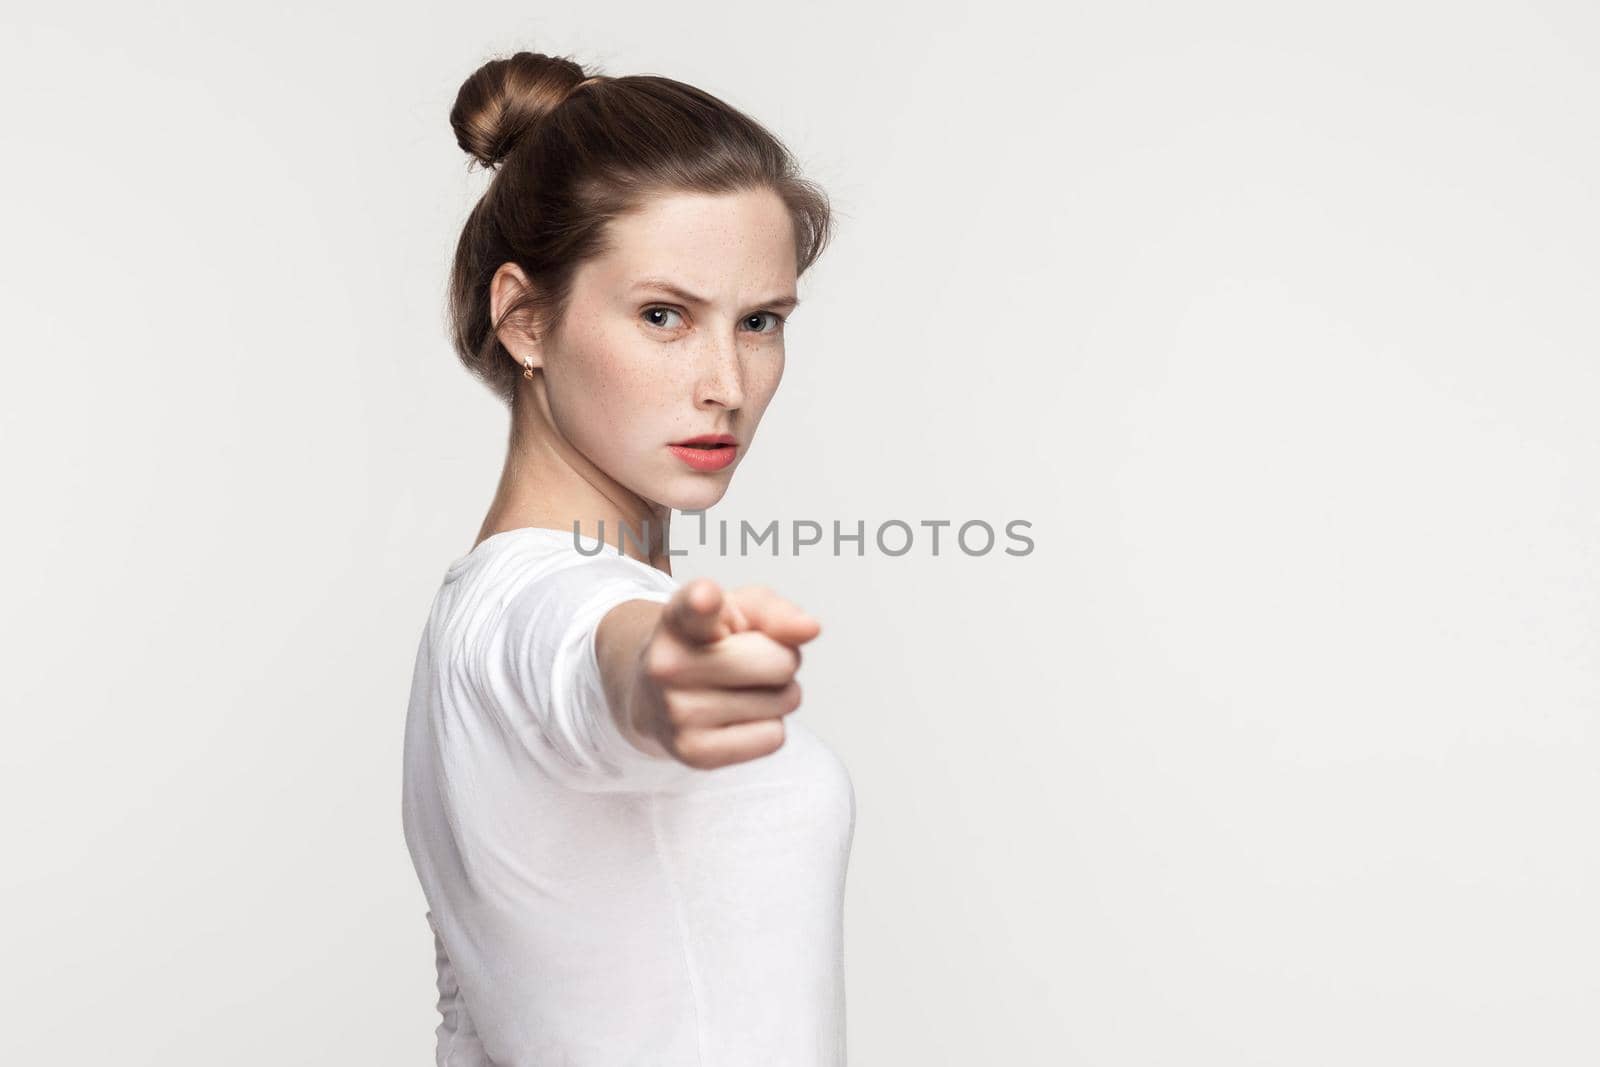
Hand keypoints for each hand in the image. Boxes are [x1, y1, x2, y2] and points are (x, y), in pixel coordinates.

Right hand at [632, 580, 821, 769]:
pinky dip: (768, 727)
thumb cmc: (708, 644)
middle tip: (748, 661)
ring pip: (783, 701)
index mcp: (679, 618)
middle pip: (780, 663)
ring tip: (738, 689)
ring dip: (776, 694)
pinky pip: (774, 738)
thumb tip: (809, 628)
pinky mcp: (693, 753)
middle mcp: (667, 665)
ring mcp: (677, 713)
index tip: (706, 598)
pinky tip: (735, 717)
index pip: (694, 608)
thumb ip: (775, 610)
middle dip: (781, 660)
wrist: (656, 695)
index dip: (703, 601)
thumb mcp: (739, 610)